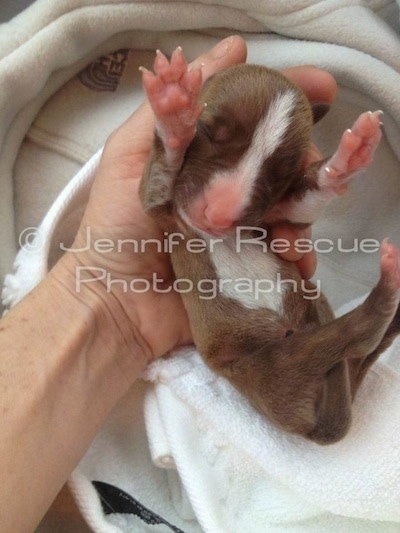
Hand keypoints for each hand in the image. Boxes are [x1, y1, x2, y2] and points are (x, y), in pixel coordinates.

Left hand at [54, 38, 335, 362]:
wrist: (116, 301)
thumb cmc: (117, 227)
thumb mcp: (134, 154)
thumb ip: (174, 107)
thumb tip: (228, 51)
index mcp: (207, 164)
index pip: (256, 127)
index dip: (289, 105)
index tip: (322, 87)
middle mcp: (228, 194)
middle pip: (284, 168)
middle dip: (304, 165)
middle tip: (311, 170)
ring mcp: (242, 233)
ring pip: (294, 212)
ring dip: (303, 216)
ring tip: (285, 234)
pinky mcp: (250, 268)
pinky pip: (290, 257)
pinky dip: (300, 256)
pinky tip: (293, 258)